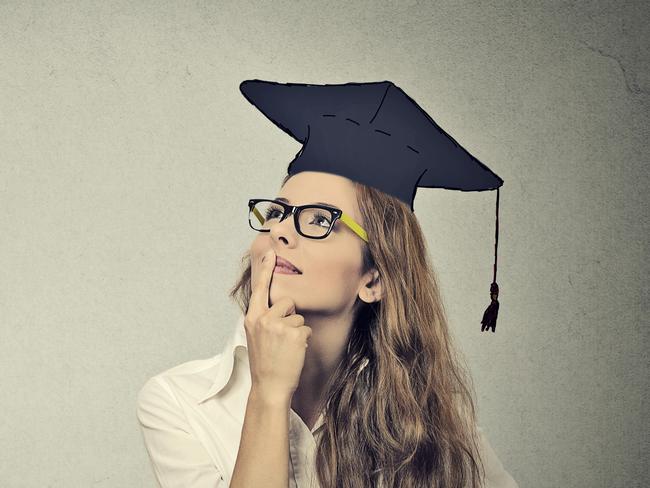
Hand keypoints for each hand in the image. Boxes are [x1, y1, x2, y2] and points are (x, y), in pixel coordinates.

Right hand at [244, 249, 311, 403]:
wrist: (269, 386)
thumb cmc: (265, 362)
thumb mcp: (256, 336)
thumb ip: (263, 318)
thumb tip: (277, 305)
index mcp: (252, 317)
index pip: (260, 288)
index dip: (265, 269)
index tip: (270, 252)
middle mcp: (263, 318)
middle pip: (287, 302)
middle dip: (290, 316)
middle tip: (281, 339)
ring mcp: (279, 326)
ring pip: (299, 317)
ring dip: (297, 331)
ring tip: (286, 348)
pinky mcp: (294, 334)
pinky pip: (306, 329)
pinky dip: (304, 341)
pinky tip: (294, 353)